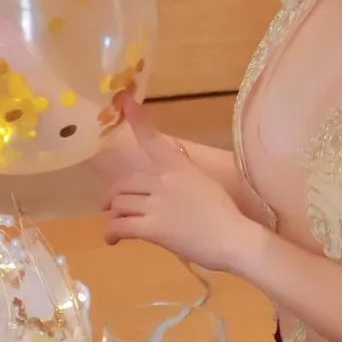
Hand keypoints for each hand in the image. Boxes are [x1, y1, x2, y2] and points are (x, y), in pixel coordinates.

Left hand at [100, 97, 245, 271]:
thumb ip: (182, 173)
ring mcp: (156, 203)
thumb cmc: (224, 213)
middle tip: (109, 207)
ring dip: (113, 216)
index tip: (124, 101)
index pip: (153, 139)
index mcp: (178, 165)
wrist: (231, 237)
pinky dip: (111, 233)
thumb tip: (167, 172)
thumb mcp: (203, 182)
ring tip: (116, 227)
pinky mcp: (151, 228)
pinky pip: (120, 226)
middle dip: (113, 195)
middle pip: (124, 183)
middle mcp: (164, 179)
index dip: (137, 119)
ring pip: (119, 204)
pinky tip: (113, 240)